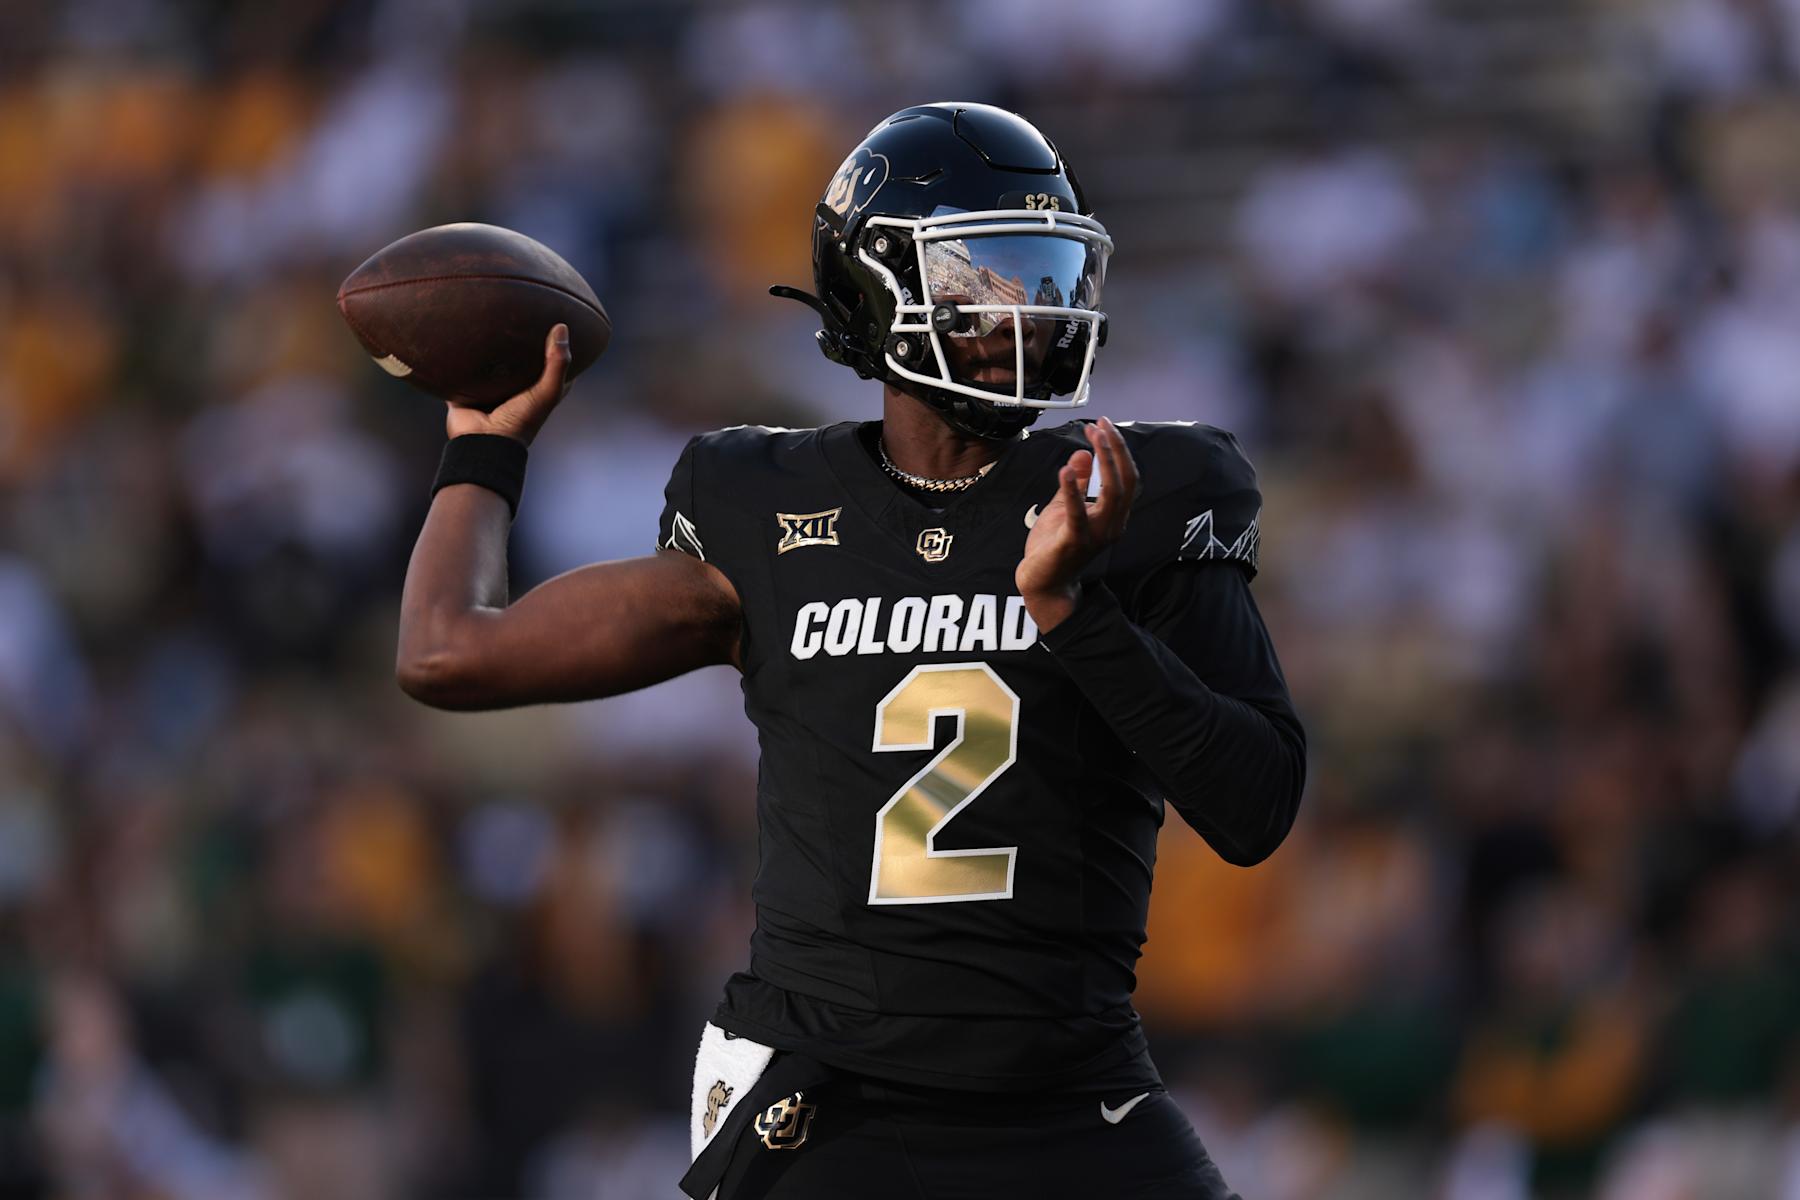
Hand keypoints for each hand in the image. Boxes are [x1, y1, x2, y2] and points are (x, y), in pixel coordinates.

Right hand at [444, 324, 571, 445]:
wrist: (482, 441)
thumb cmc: (520, 420)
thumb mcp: (546, 391)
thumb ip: (557, 363)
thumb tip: (561, 327)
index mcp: (536, 391)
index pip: (551, 365)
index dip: (556, 347)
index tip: (556, 322)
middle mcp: (514, 389)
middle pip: (519, 361)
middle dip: (520, 341)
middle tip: (520, 311)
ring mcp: (489, 390)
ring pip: (490, 363)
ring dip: (489, 346)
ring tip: (489, 316)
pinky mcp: (465, 390)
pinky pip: (462, 369)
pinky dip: (460, 356)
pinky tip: (460, 333)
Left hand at [1016, 417, 1139, 631]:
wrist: (1044, 584)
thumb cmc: (1054, 547)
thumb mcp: (1065, 507)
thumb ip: (1077, 483)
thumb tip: (1082, 452)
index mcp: (1113, 515)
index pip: (1126, 477)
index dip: (1118, 450)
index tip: (1103, 426)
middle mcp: (1112, 524)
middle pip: (1126, 481)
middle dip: (1116, 449)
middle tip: (1102, 425)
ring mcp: (1097, 534)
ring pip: (1112, 493)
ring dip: (1104, 461)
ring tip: (1093, 437)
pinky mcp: (1075, 542)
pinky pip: (1078, 513)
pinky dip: (1072, 490)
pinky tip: (1064, 470)